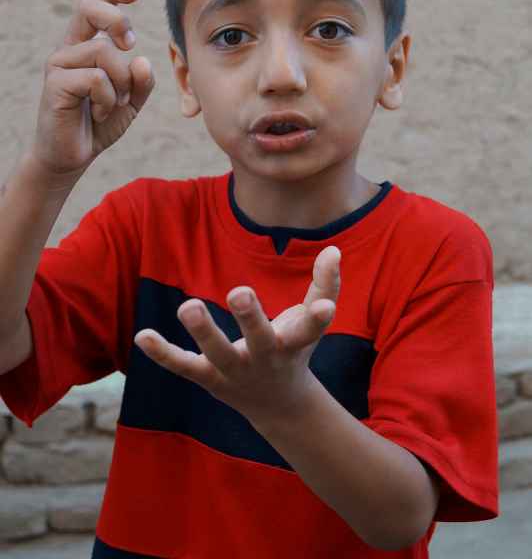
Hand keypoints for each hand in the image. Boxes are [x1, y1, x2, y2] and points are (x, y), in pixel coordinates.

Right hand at [30, 0, 154, 177]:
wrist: (74, 155)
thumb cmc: (100, 123)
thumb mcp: (131, 100)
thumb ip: (142, 80)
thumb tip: (140, 59)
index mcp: (85, 46)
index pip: (93, 6)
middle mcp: (69, 49)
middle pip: (90, 10)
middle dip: (117, 20)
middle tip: (130, 44)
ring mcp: (59, 65)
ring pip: (104, 52)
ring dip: (120, 82)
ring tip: (112, 104)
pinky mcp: (56, 84)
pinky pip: (96, 78)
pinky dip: (108, 99)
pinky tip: (99, 112)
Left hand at [134, 245, 340, 426]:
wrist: (278, 406)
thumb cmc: (293, 350)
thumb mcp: (311, 322)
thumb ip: (325, 286)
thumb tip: (333, 250)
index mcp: (293, 344)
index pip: (310, 330)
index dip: (319, 318)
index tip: (326, 308)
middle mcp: (266, 360)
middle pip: (259, 341)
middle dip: (250, 319)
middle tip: (239, 293)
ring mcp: (236, 372)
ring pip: (218, 354)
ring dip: (203, 332)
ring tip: (188, 307)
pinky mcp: (209, 379)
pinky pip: (184, 367)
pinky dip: (163, 354)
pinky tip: (143, 336)